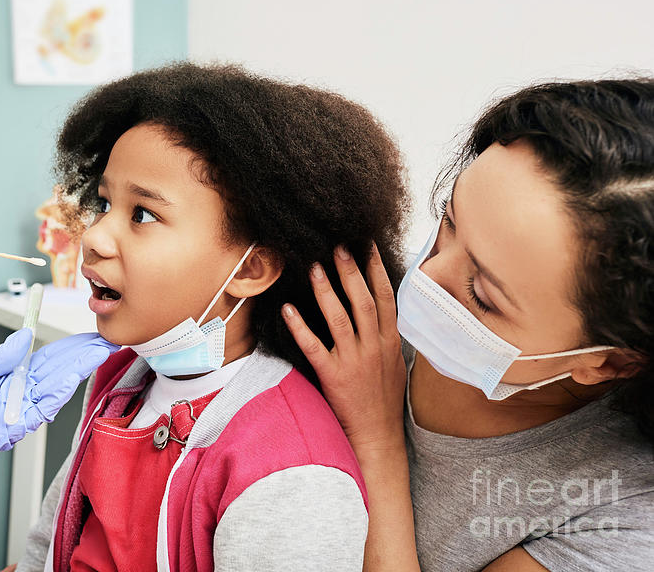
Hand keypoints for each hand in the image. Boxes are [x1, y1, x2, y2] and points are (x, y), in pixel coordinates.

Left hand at [0, 330, 118, 496]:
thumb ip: (2, 356)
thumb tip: (25, 334)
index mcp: (17, 376)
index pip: (51, 357)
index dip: (73, 346)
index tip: (92, 335)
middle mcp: (26, 392)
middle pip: (62, 369)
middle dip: (85, 354)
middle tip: (108, 340)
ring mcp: (24, 409)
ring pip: (58, 386)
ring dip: (79, 369)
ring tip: (98, 351)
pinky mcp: (17, 426)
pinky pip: (43, 409)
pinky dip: (57, 393)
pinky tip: (71, 377)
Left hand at [282, 244, 406, 451]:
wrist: (377, 437)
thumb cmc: (383, 401)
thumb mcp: (395, 365)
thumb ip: (388, 337)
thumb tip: (384, 312)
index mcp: (390, 343)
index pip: (386, 298)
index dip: (377, 270)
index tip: (367, 245)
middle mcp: (375, 348)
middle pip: (364, 302)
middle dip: (351, 271)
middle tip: (338, 246)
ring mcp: (354, 362)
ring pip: (341, 319)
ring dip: (327, 291)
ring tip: (314, 267)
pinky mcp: (334, 377)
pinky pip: (314, 347)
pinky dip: (300, 327)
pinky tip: (288, 309)